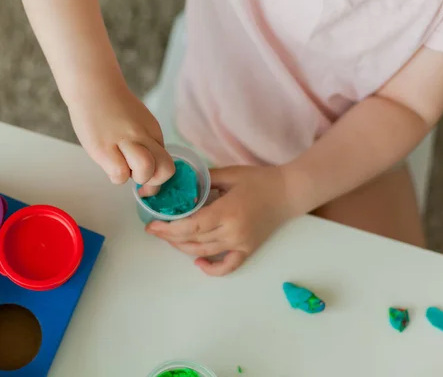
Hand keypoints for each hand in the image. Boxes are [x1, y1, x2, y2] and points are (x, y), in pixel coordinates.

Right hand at [69, 86, 173, 190]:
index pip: (167, 163)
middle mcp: (143, 136)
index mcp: (153, 132)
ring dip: (135, 176)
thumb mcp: (137, 123)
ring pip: (146, 169)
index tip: (146, 180)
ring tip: (121, 166)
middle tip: (136, 174)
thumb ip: (145, 144)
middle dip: (154, 180)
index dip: (158, 177)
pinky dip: (115, 176)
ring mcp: (124, 141)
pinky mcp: (104, 148)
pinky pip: (119, 174)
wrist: (92, 87)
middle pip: (166, 169)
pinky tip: (107, 162)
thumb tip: (145, 173)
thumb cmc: (111, 108)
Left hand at [146, 166, 293, 275]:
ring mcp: (241, 243)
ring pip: (204, 252)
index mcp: (226, 212)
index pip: (191, 226)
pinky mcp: (248, 249)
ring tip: (169, 238)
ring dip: (183, 248)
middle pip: (193, 241)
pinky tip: (198, 263)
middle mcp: (232, 232)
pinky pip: (228, 266)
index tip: (153, 225)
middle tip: (155, 229)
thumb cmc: (259, 180)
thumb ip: (204, 180)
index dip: (168, 229)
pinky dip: (212, 269)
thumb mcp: (229, 174)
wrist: (289, 192)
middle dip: (170, 237)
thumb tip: (182, 185)